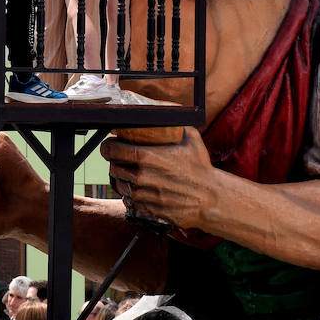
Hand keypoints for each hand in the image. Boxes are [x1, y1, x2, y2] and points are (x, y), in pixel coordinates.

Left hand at [100, 126, 216, 229]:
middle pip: (113, 167)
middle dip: (116, 162)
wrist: (210, 200)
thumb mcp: (191, 139)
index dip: (108, 147)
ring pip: (119, 185)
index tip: (111, 145)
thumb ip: (174, 123)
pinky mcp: (146, 209)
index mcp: (148, 157)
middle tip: (124, 159)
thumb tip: (165, 110)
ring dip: (123, 178)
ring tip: (135, 173)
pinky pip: (129, 200)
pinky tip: (144, 188)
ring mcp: (143, 195)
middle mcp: (142, 177)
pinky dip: (132, 194)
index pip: (112, 150)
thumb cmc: (201, 169)